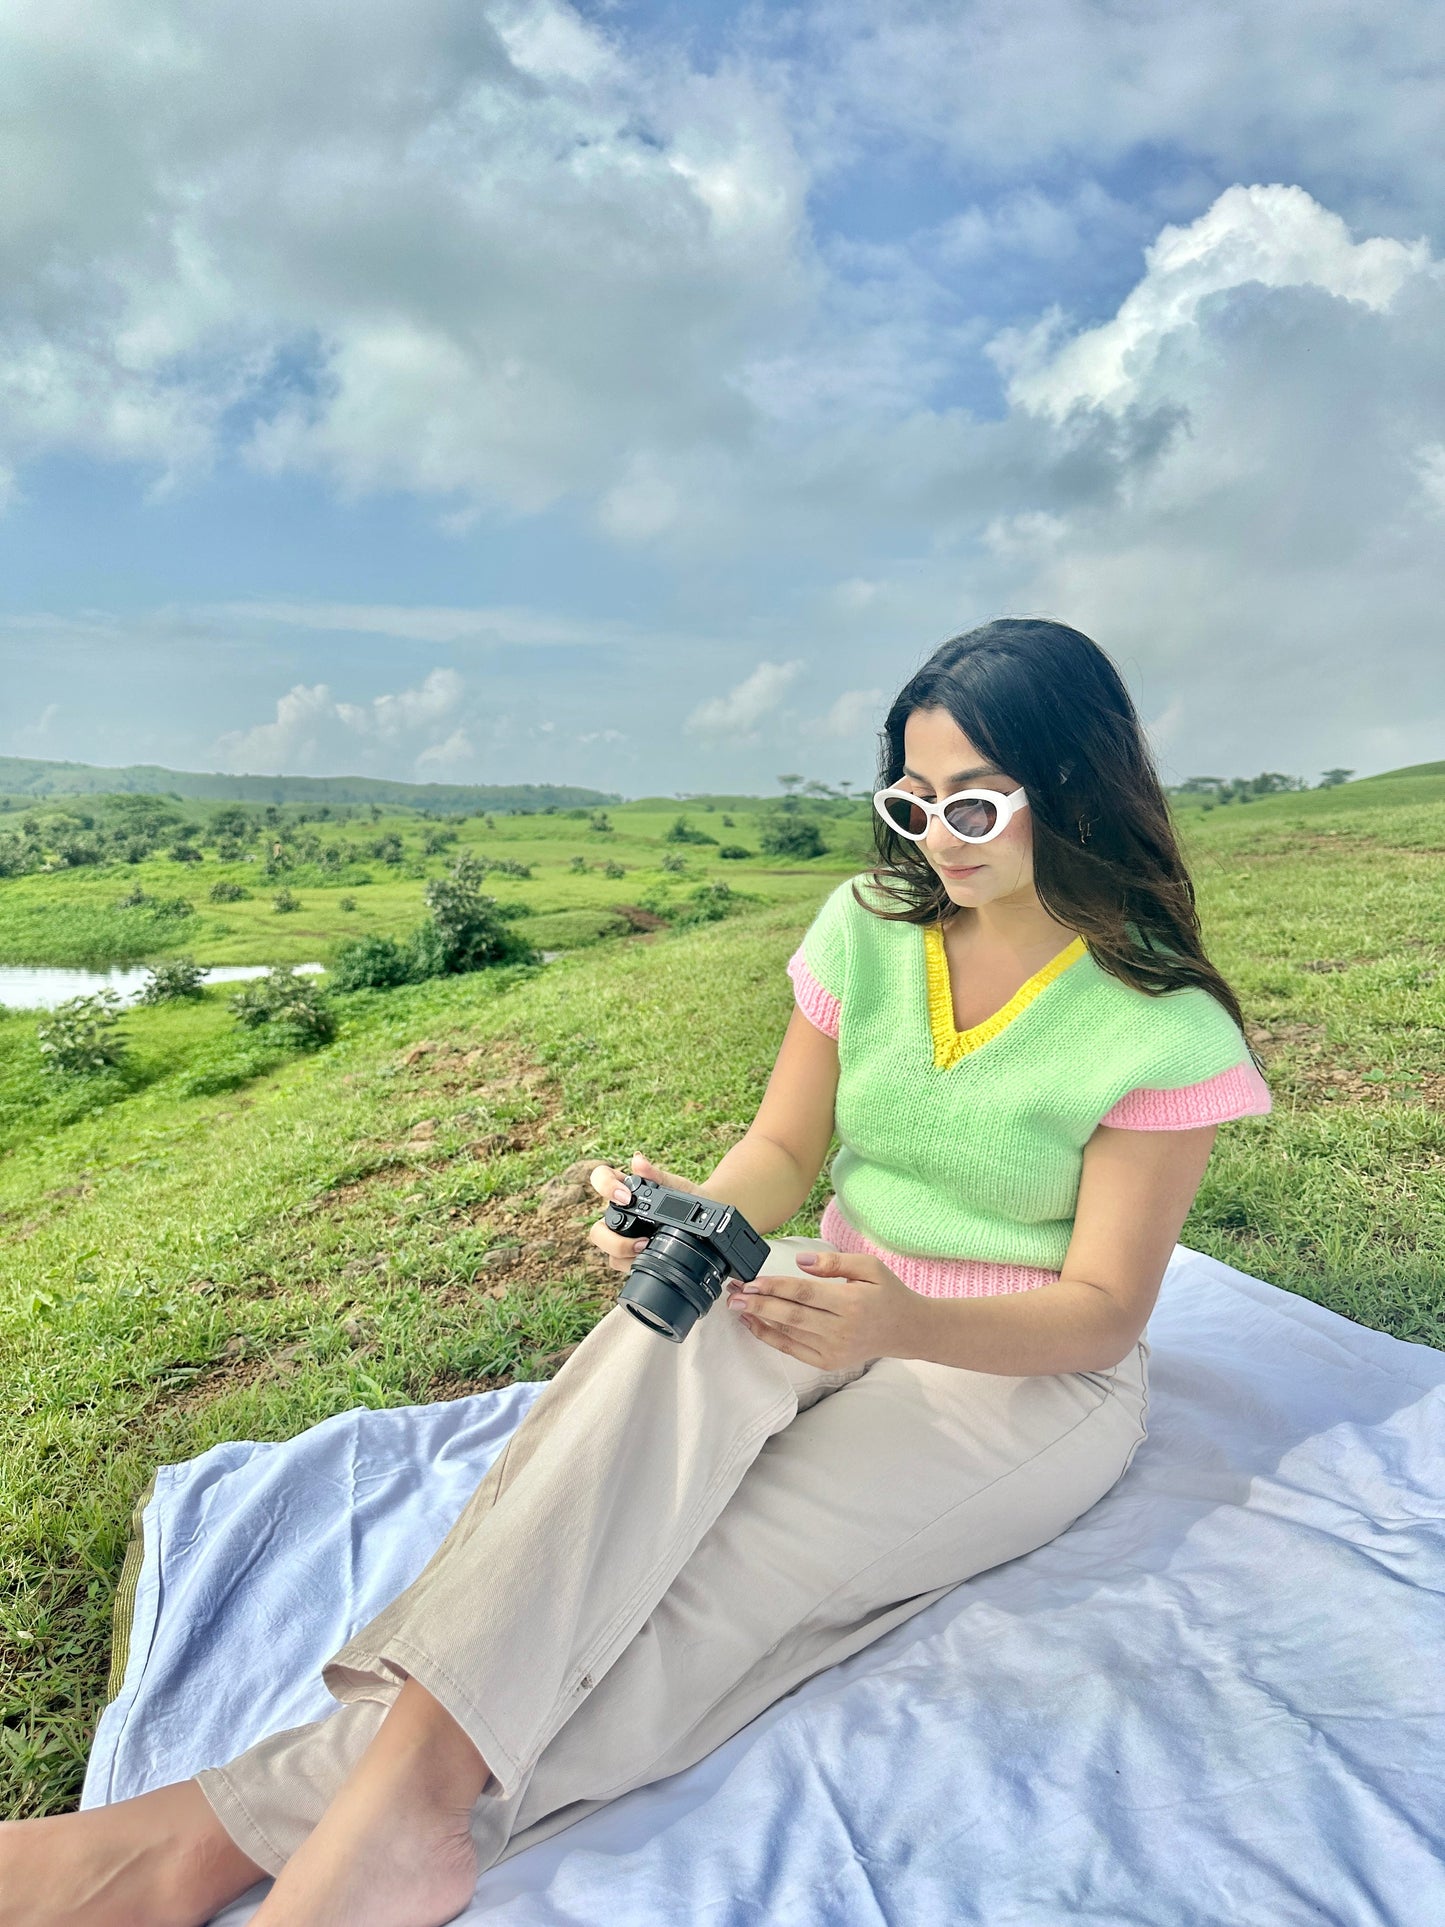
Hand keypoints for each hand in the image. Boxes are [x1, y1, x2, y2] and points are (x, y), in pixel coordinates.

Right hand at [586, 1153, 700, 1274]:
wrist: (707, 1220)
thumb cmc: (688, 1197)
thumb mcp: (676, 1185)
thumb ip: (656, 1174)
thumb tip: (637, 1159)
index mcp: (625, 1189)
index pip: (600, 1178)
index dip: (605, 1186)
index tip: (626, 1197)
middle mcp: (619, 1214)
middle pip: (597, 1229)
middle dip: (611, 1238)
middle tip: (640, 1239)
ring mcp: (622, 1236)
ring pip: (606, 1251)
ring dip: (622, 1252)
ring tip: (647, 1248)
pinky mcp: (630, 1254)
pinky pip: (620, 1262)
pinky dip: (631, 1262)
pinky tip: (648, 1258)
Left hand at [726, 1248, 922, 1369]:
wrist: (905, 1330)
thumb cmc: (887, 1293)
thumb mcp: (869, 1267)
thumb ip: (834, 1262)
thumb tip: (801, 1261)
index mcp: (851, 1303)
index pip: (805, 1294)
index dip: (775, 1287)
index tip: (752, 1281)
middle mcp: (841, 1330)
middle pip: (791, 1316)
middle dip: (758, 1304)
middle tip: (733, 1295)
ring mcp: (834, 1349)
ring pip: (788, 1334)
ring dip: (759, 1319)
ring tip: (737, 1306)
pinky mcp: (828, 1362)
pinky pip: (793, 1349)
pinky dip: (771, 1337)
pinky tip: (754, 1324)